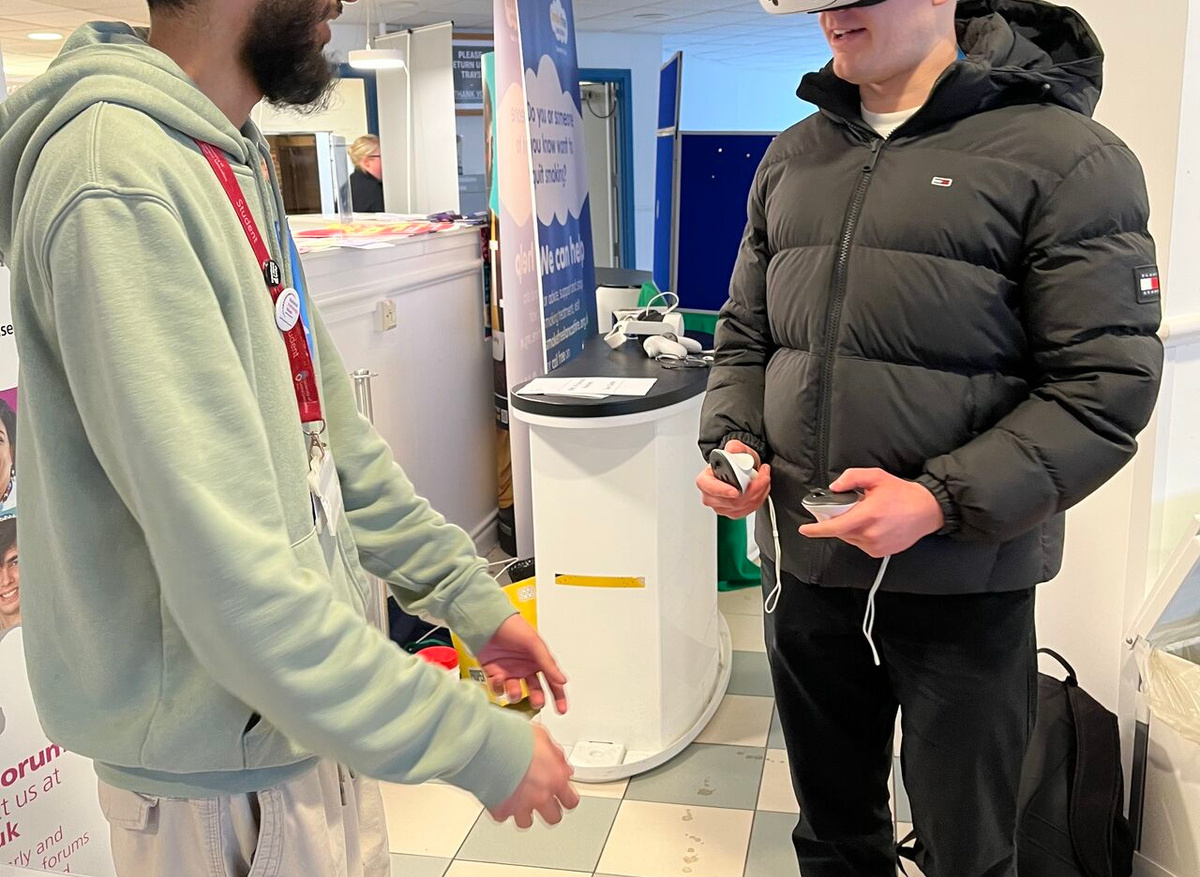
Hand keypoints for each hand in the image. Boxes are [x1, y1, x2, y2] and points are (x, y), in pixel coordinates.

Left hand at [478, 615, 568, 714]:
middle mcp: (525, 667)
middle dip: (537, 699)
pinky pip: (497, 688)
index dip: (558, 696)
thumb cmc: (512, 627)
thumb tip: (562, 681)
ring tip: (514, 691)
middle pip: (535, 690)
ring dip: (515, 694)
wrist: (487, 622)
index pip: (552, 681)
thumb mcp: (534, 644)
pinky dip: (498, 687)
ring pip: (516, 692)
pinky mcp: (494, 673)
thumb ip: (547, 664)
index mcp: (538, 660)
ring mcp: (510, 671)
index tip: (562, 710)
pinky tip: (498, 679)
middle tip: (537, 702)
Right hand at [489, 725, 579, 827]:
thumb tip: (562, 766)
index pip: (571, 801)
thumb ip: (556, 755)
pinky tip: (501, 797)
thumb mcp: (542, 736)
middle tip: (544, 801)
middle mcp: (540, 795)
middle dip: (550, 810)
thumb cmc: (513, 736)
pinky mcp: (500, 809)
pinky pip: (503, 816)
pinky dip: (503, 809)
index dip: (567, 798)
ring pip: (527, 822)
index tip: (563, 796)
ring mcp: (520, 805)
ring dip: (525, 813)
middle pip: (553, 818)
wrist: (487, 743)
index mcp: (555, 778)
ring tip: (520, 801)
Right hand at [696, 440, 771, 519]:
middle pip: (731, 500)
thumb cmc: (735, 461)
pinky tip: (761, 488)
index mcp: (705, 480)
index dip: (723, 490)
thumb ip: (734, 447)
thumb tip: (733, 449)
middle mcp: (711, 496)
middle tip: (762, 475)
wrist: (741, 468)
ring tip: (764, 478)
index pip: (710, 488)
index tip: (735, 491)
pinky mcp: (734, 512)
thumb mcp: (735, 449)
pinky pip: (749, 509)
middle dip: (752, 488)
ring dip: (759, 492)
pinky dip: (760, 498)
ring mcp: (722, 507)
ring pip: (743, 506)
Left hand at [798, 469, 943, 557]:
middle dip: (837, 520)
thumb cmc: (902, 493)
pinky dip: (860, 535)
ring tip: (866, 514)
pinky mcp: (879, 552)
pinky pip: (860, 544)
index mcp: (867, 516)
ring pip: (849, 538)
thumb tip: (834, 487)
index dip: (816, 529)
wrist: (927, 510)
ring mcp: (875, 546)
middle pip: (840, 531)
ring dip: (850, 527)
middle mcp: (870, 534)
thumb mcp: (876, 477)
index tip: (804, 529)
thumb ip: (852, 477)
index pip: (835, 527)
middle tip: (849, 507)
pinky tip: (873, 524)